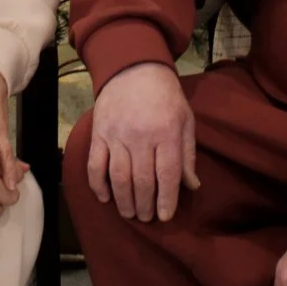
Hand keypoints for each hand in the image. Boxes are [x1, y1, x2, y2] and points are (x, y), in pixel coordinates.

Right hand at [88, 62, 198, 222]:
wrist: (133, 68)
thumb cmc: (165, 96)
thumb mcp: (185, 120)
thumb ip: (187, 153)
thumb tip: (191, 185)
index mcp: (166, 132)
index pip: (167, 174)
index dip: (167, 200)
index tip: (165, 216)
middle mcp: (140, 135)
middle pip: (142, 180)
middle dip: (145, 205)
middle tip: (147, 217)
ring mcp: (116, 135)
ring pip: (118, 177)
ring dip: (124, 201)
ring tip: (130, 213)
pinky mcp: (99, 133)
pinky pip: (95, 164)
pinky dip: (98, 185)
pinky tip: (106, 197)